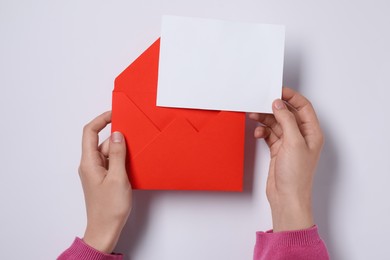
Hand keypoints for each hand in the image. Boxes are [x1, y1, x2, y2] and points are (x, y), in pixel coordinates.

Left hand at [79, 111, 131, 252]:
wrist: (105, 229)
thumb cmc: (109, 208)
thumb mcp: (117, 178)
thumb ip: (117, 154)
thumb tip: (117, 135)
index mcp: (89, 162)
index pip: (90, 132)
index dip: (101, 119)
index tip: (115, 114)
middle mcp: (90, 165)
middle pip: (102, 142)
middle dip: (117, 138)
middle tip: (134, 138)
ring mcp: (96, 172)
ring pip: (108, 153)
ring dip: (121, 151)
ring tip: (134, 159)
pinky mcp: (103, 179)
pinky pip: (111, 162)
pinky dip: (121, 161)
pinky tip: (131, 166)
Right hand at [249, 88, 322, 231]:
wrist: (286, 198)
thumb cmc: (296, 176)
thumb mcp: (293, 143)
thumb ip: (286, 121)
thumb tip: (279, 105)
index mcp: (312, 132)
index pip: (303, 107)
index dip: (291, 97)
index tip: (277, 91)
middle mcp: (301, 136)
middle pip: (287, 114)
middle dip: (274, 108)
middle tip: (260, 104)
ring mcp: (289, 143)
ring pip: (276, 124)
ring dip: (265, 119)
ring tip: (254, 116)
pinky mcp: (278, 150)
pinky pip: (270, 134)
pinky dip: (263, 131)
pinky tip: (258, 133)